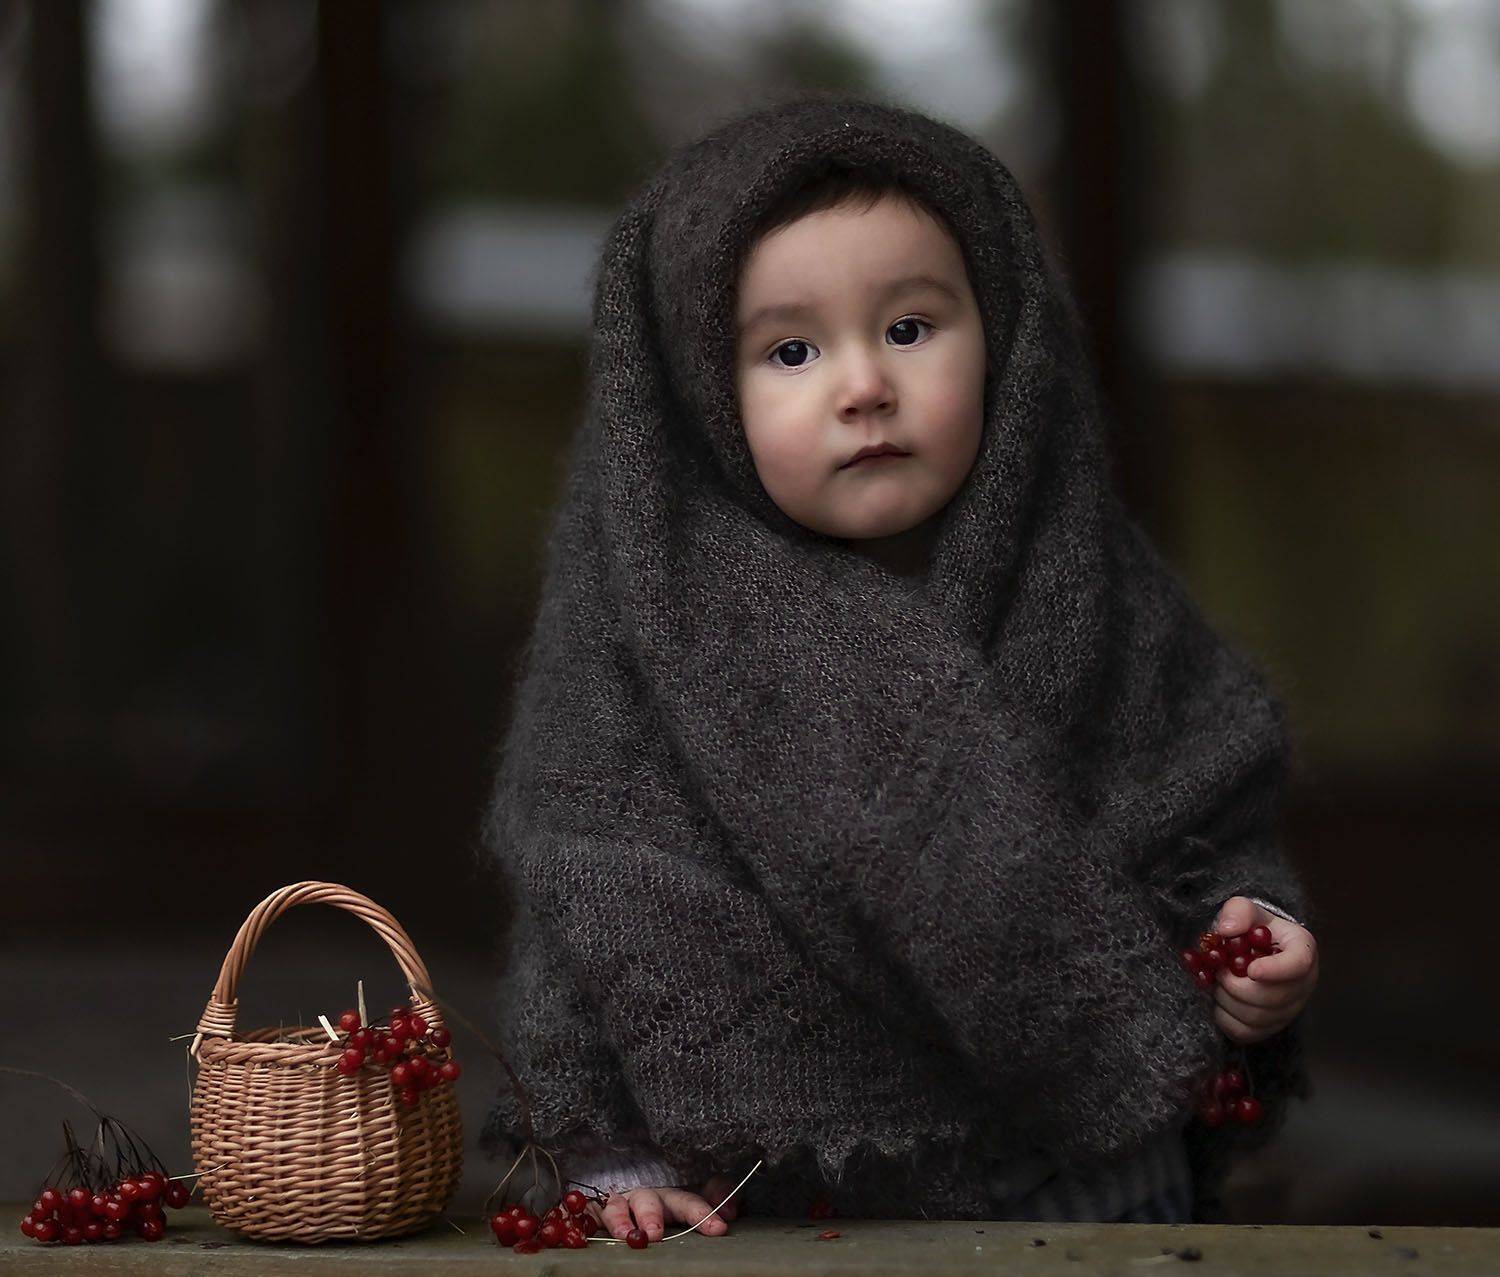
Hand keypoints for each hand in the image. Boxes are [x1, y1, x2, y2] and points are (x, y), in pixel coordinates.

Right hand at [590, 1175, 736, 1240]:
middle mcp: (641, 1199)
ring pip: (615, 1206)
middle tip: (656, 1234)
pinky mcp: (591, 1215)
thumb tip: (732, 1208)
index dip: (702, 1212)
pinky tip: (582, 1227)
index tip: (718, 1228)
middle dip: (653, 1215)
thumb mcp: (689, 1207)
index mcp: (668, 1198)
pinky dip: (583, 1218)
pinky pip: (585, 1214)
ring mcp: (615, 1206)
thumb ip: (712, 1199)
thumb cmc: (661, 1213)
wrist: (625, 1207)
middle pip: (647, 1199)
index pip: (687, 1201)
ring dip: (620, 1220)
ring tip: (625, 1236)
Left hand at [1210, 896, 1318, 1044]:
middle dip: (1237, 986)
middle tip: (1218, 972)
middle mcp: (1304, 983)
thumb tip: (1226, 930)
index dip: (1275, 971)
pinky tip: (1220, 1000)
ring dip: (1228, 1001)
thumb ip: (1238, 912)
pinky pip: (1246, 1032)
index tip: (1251, 969)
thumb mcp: (1247, 910)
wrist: (1253, 949)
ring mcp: (1290, 1009)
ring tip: (1218, 982)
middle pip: (1274, 998)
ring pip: (1258, 1018)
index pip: (1298, 965)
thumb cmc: (1253, 929)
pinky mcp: (1271, 1027)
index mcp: (1302, 950)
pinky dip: (1225, 1018)